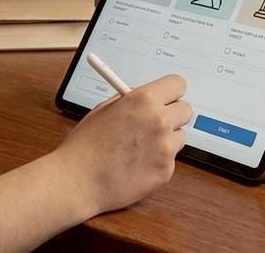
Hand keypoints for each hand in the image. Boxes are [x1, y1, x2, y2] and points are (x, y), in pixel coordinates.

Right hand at [52, 74, 190, 215]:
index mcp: (143, 100)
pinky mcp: (166, 171)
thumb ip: (130, 101)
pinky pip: (170, 160)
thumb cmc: (86, 146)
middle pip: (186, 110)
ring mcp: (165, 148)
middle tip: (157, 122)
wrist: (78, 180)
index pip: (178, 84)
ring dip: (166, 140)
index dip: (171, 91)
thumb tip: (147, 97)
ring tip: (139, 148)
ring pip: (179, 137)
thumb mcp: (104, 110)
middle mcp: (159, 121)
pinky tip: (136, 165)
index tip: (166, 97)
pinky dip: (157, 162)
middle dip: (173, 115)